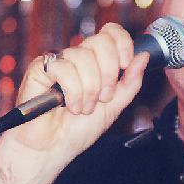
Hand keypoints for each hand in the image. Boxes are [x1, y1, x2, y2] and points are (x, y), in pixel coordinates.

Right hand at [0, 22, 148, 178]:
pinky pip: (64, 67)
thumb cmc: (78, 130)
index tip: (125, 64)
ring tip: (83, 108)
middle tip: (103, 97)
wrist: (52, 150)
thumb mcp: (115, 106)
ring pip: (83, 56)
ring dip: (90, 89)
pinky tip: (69, 106)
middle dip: (108, 73)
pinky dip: (73, 91)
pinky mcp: (39, 70)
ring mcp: (58, 62)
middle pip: (101, 41)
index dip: (122, 42)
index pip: (111, 33)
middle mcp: (77, 57)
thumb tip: (144, 55)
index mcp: (96, 62)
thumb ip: (131, 82)